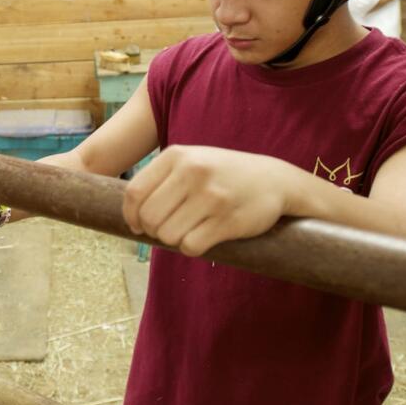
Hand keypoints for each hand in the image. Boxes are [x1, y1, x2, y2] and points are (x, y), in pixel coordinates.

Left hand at [122, 146, 288, 256]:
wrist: (275, 180)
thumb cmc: (223, 174)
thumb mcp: (192, 161)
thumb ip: (160, 179)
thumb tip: (130, 214)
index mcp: (177, 156)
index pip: (134, 193)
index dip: (131, 216)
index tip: (138, 226)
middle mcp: (193, 172)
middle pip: (149, 217)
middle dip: (153, 231)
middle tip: (168, 229)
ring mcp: (211, 196)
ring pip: (168, 234)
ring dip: (174, 239)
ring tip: (189, 230)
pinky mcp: (228, 220)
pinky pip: (191, 246)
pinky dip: (192, 248)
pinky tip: (203, 238)